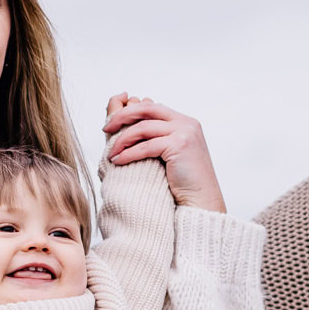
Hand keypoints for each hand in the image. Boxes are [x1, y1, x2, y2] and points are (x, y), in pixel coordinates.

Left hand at [103, 94, 225, 212]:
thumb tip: (135, 131)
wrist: (202, 201)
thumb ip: (160, 138)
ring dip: (122, 140)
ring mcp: (184, 132)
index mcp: (185, 122)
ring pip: (143, 128)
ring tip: (111, 152)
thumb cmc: (185, 183)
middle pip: (146, 109)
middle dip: (122, 117)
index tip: (114, 124)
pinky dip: (128, 153)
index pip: (152, 107)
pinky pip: (146, 146)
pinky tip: (118, 160)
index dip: (130, 112)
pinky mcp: (179, 146)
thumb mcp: (173, 153)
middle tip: (106, 129)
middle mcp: (186, 123)